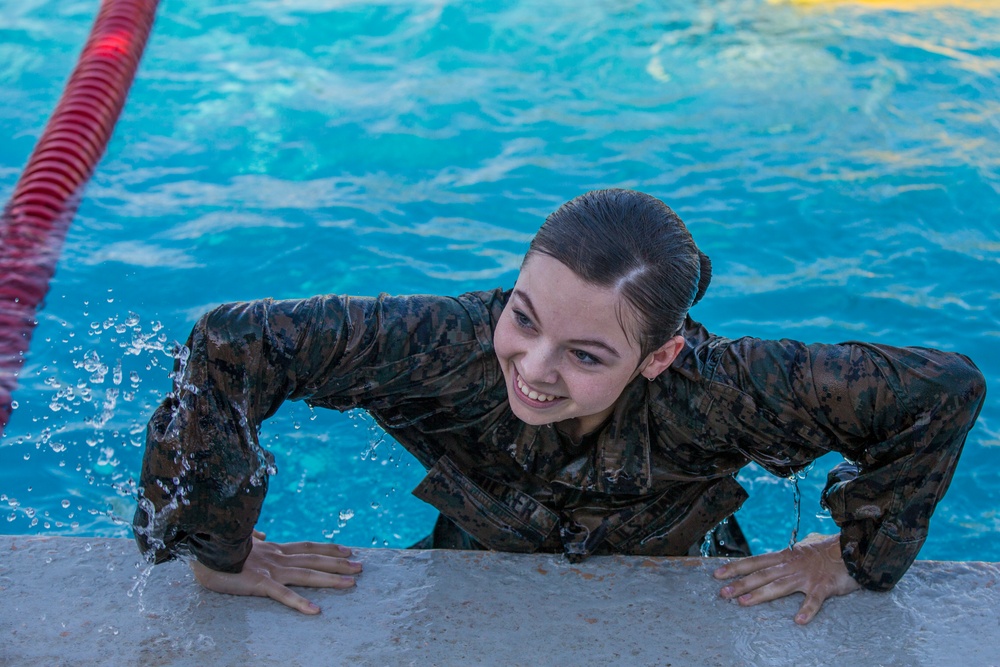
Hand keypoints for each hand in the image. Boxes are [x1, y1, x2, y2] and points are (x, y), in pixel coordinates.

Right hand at [189, 530, 361, 613]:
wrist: (200, 549)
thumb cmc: (216, 547)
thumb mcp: (239, 542)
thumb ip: (254, 539)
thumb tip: (261, 535)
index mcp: (272, 549)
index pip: (307, 547)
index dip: (328, 548)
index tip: (347, 549)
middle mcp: (276, 557)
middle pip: (314, 560)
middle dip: (339, 563)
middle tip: (361, 566)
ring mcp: (269, 570)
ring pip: (306, 575)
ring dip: (330, 579)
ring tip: (351, 583)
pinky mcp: (258, 583)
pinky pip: (282, 595)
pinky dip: (300, 602)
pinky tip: (316, 610)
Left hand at [712, 532, 859, 623]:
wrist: (853, 548)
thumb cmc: (825, 553)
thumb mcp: (800, 551)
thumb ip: (785, 557)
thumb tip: (771, 561)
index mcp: (784, 557)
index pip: (754, 562)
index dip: (735, 567)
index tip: (717, 574)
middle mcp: (791, 565)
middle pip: (761, 575)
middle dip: (739, 584)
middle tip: (722, 593)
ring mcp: (806, 576)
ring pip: (779, 586)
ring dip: (760, 595)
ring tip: (743, 603)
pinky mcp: (823, 586)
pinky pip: (814, 600)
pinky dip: (807, 610)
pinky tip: (799, 620)